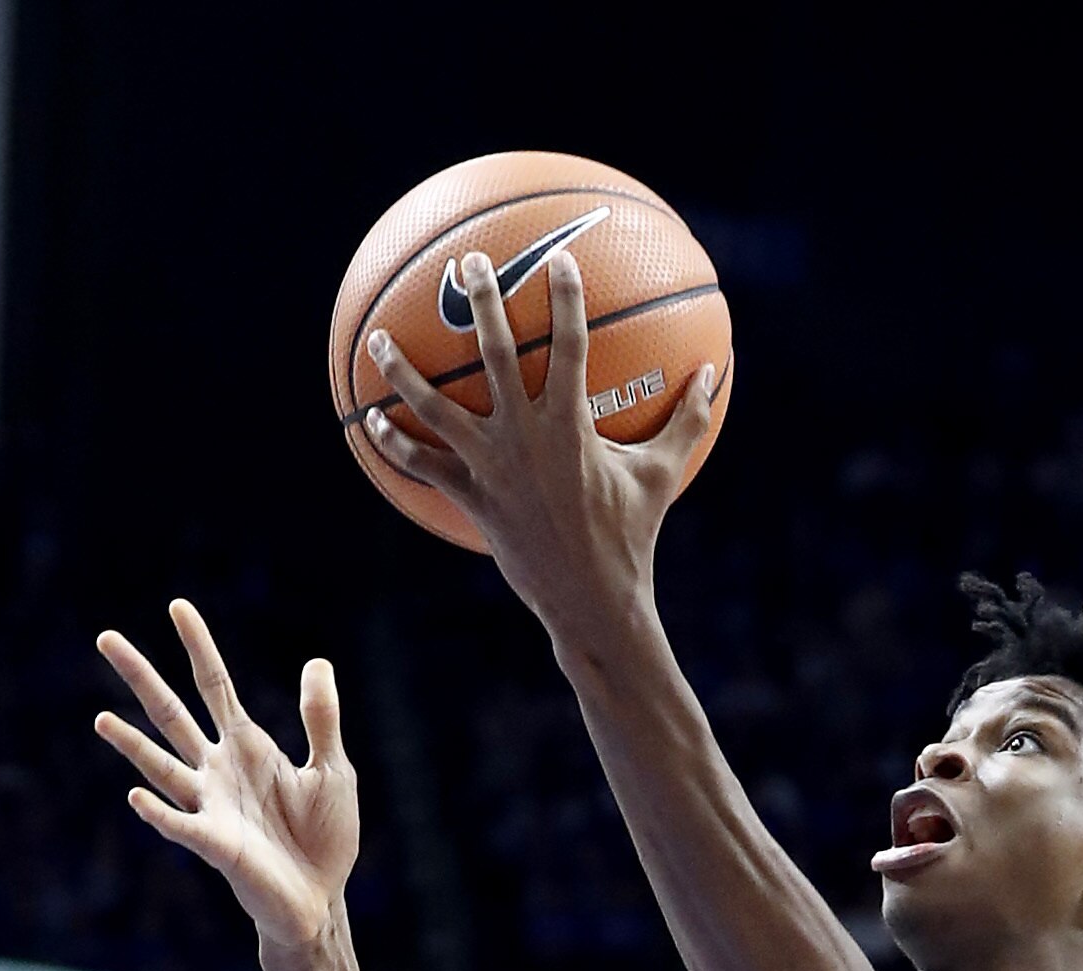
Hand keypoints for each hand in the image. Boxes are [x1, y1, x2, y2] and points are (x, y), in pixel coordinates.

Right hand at [93, 600, 357, 948]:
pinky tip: (137, 796)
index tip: (178, 607)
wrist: (321, 900)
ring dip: (132, 745)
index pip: (215, 686)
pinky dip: (159, 813)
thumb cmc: (322, 839)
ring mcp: (212, 807)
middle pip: (173, 714)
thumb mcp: (332, 769)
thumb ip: (320, 720)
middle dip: (142, 678)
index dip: (199, 647)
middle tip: (105, 638)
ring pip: (162, 768)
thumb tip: (316, 662)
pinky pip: (181, 826)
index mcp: (247, 748)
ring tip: (100, 719)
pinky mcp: (217, 846)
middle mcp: (219, 771)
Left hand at [359, 250, 716, 638]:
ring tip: (377, 338)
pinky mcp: (471, 497)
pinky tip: (369, 420)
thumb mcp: (662, 474)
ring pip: (434, 407)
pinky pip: (422, 465)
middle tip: (468, 264)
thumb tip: (712, 375)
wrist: (591, 598)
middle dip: (482, 304)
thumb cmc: (632, 535)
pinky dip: (394, 442)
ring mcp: (491, 467)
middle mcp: (525, 437)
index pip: (569, 345)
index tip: (558, 260)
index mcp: (572, 424)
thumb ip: (687, 422)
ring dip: (400, 371)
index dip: (565, 298)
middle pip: (493, 355)